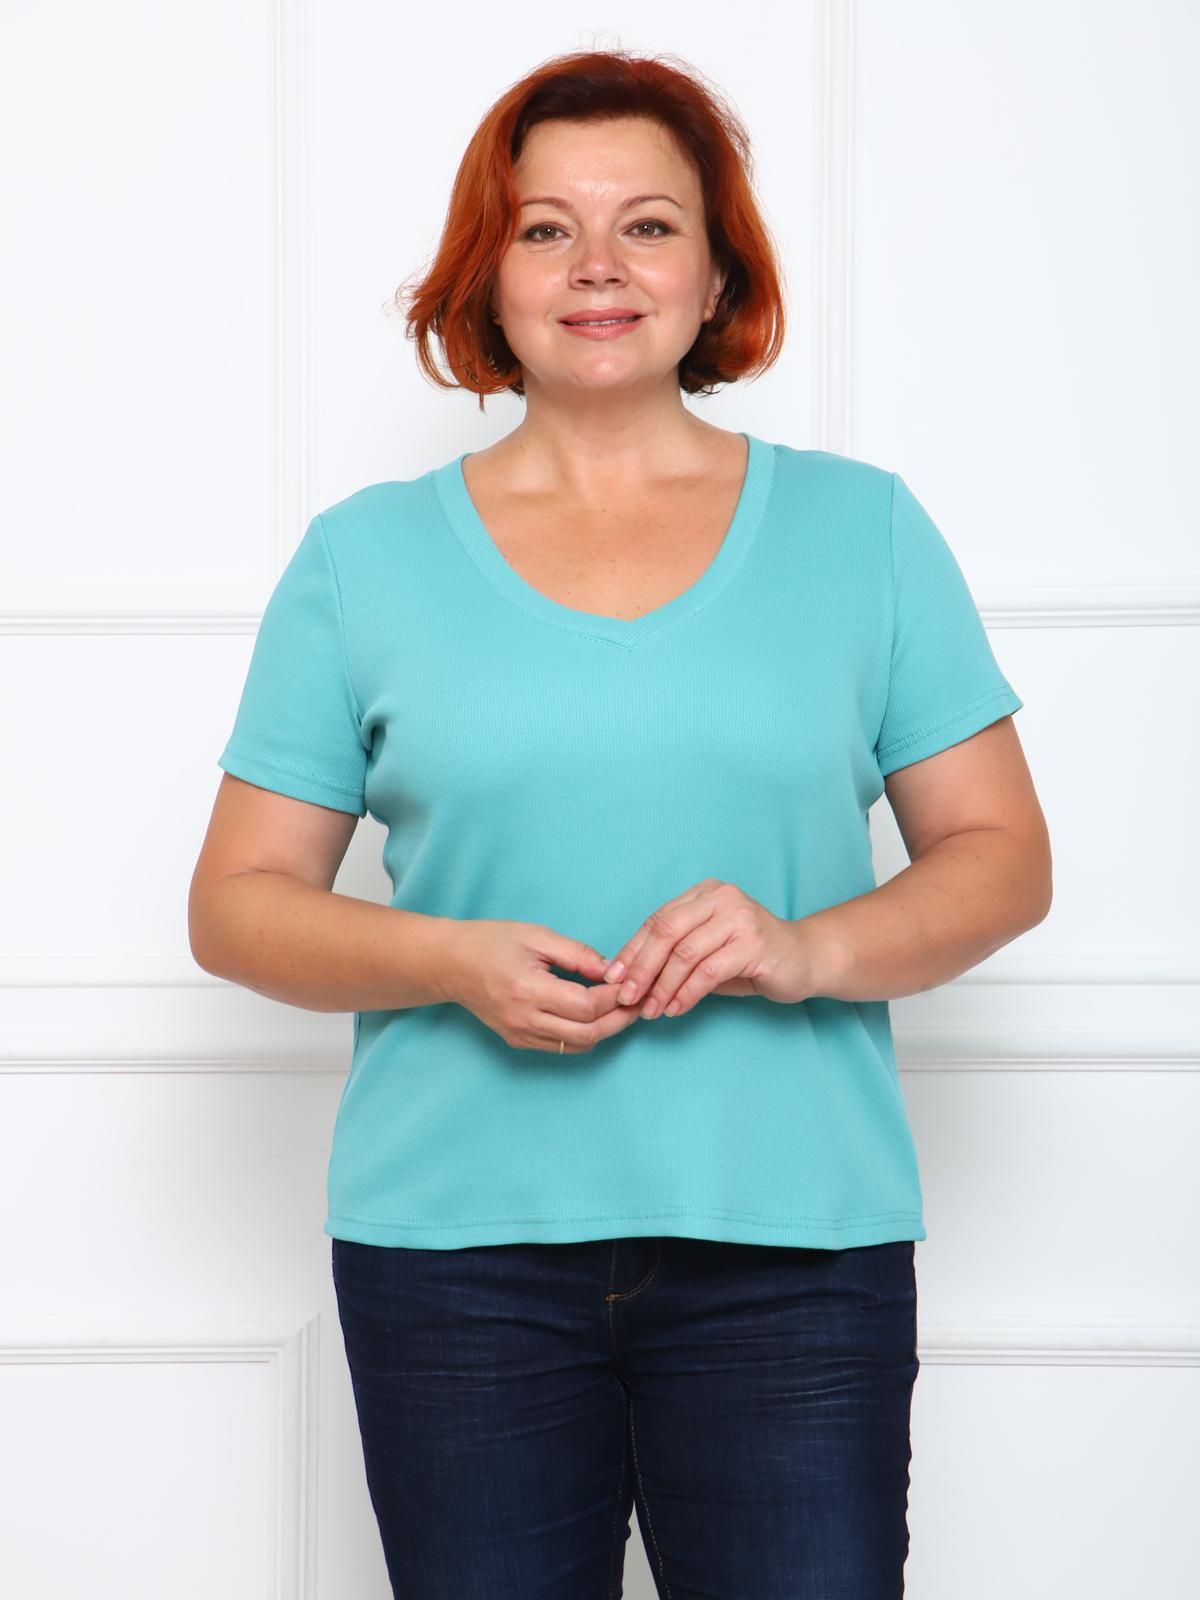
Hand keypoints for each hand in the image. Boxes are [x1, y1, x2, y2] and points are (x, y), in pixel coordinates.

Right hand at [444, 919, 643, 1052]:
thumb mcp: (536, 935)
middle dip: (619, 1020)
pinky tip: (594, 1017)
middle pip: (588, 1033)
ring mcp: (520, 1035)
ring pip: (577, 1045)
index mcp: (529, 989)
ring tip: (622, 1010)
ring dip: (605, 1030)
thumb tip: (612, 970)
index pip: (587, 1006)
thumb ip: (577, 954)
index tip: (632, 984)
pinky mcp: (518, 1041)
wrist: (450, 964)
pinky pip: (561, 1047)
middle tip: (639, 1003)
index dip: (616, 998)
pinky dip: (584, 1035)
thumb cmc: (491, 942)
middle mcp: (524, 1019)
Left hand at [601, 879, 820, 1017]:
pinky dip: (687, 993)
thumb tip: (629, 978)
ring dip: (662, 986)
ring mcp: (739, 918)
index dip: (632, 950)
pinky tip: (676, 1009)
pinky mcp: (753, 943)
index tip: (613, 977)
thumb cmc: (751, 956)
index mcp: (704, 893)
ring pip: (685, 954)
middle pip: (666, 932)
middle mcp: (721, 897)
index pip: (657, 920)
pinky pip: (708, 972)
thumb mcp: (707, 950)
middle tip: (627, 997)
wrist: (805, 959)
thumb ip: (674, 955)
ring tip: (651, 1010)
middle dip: (641, 968)